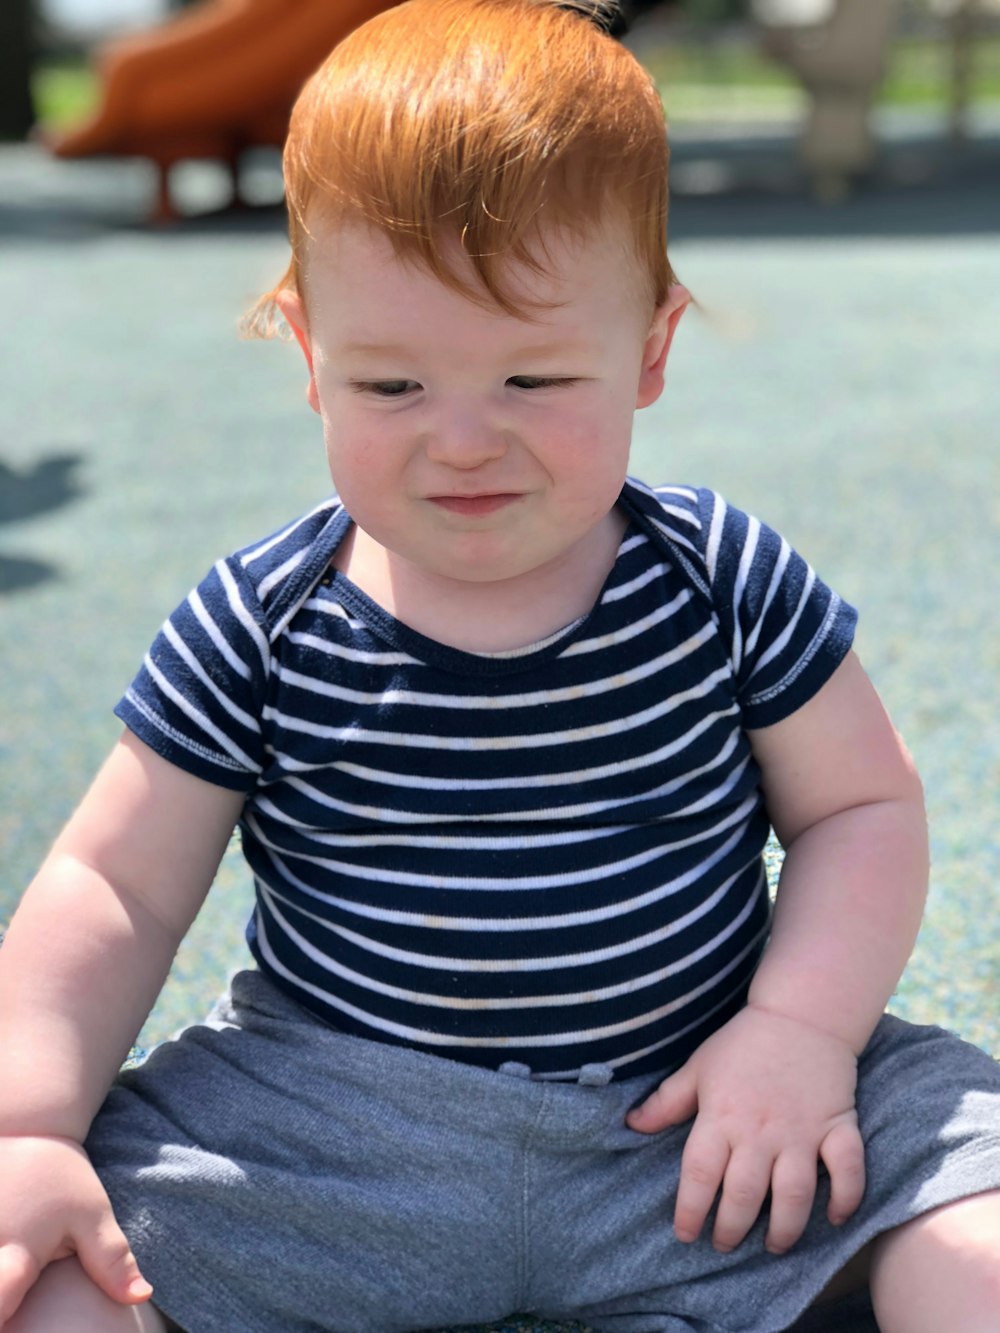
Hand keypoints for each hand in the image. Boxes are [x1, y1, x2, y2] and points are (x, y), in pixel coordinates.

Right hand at [0, 1135, 151, 1324]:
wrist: (24, 1130)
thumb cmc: (59, 1177)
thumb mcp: (92, 1215)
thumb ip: (111, 1260)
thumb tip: (141, 1297)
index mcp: (15, 1255)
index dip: (6, 1318)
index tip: (15, 1323)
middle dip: (2, 1305)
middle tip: (17, 1308)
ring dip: (2, 1284)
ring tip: (16, 1278)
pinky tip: (9, 1267)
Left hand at [626, 1005, 864, 1254]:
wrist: (800, 1014)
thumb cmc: (743, 1043)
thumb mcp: (698, 1067)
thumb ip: (668, 1101)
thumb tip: (631, 1125)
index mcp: (722, 1116)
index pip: (701, 1175)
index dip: (691, 1210)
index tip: (685, 1234)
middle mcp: (760, 1131)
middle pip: (745, 1194)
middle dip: (732, 1228)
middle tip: (724, 1244)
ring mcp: (802, 1132)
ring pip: (795, 1194)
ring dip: (785, 1228)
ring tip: (772, 1246)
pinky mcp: (838, 1127)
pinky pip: (848, 1170)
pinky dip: (846, 1198)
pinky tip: (834, 1219)